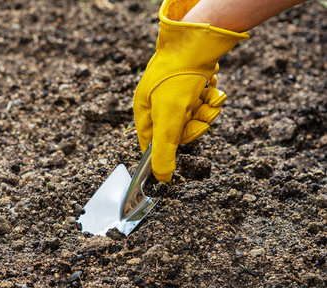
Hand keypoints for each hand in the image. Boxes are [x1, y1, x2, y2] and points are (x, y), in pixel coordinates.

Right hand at [133, 0, 248, 181]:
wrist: (196, 44)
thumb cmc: (175, 78)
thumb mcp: (168, 119)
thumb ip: (164, 151)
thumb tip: (162, 179)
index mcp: (145, 114)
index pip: (153, 145)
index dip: (170, 149)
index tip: (184, 147)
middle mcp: (159, 105)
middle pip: (181, 132)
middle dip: (196, 124)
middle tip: (200, 115)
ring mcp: (177, 95)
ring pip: (195, 117)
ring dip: (207, 110)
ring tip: (208, 98)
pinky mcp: (192, 86)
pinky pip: (204, 102)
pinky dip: (211, 97)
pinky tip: (211, 88)